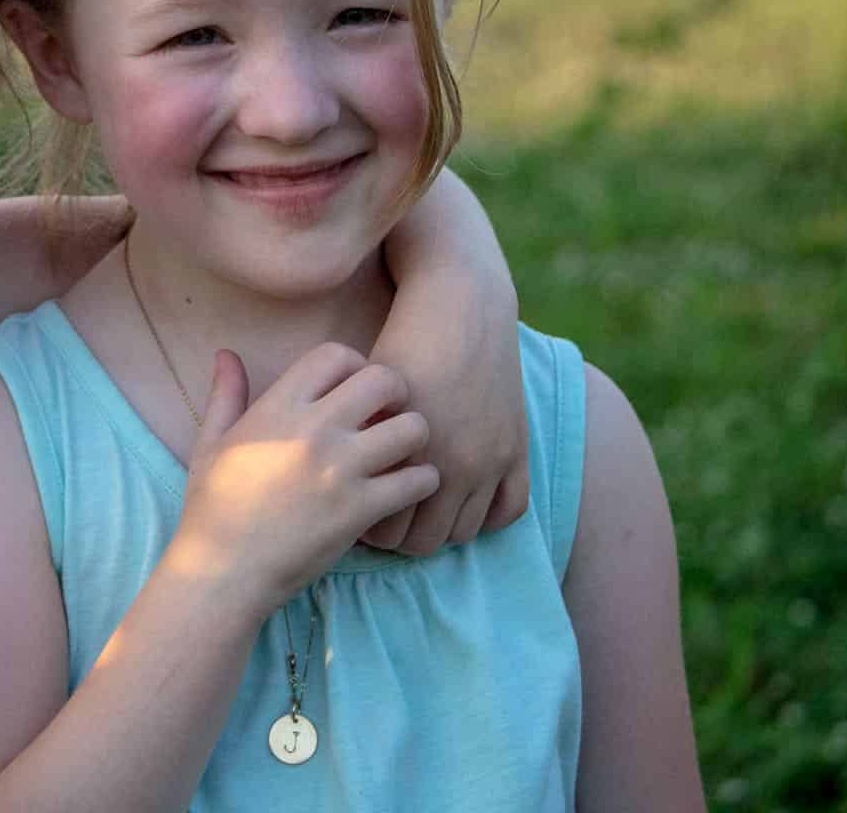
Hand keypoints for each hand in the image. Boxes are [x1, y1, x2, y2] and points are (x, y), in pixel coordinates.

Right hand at [168, 344, 442, 616]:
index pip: (336, 353)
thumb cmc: (213, 506)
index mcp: (278, 407)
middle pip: (385, 380)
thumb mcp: (212, 441)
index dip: (355, 364)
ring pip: (413, 427)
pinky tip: (407, 488)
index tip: (355, 389)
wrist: (223, 570)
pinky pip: (418, 480)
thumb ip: (227, 393)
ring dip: (414, 436)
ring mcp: (341, 470)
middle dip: (395, 392)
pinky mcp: (360, 510)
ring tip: (403, 452)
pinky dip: (422, 481)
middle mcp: (314, 430)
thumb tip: (226, 353)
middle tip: (390, 414)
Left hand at [360, 293, 528, 554]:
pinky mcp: (516, 448)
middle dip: (401, 537)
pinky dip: (485, 517)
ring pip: (463, 533)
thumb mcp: (363, 391)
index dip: (367, 528)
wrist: (460, 305)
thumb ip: (350, 440)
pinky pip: (509, 511)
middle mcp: (448, 462)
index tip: (359, 514)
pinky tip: (462, 503)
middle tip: (387, 521)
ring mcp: (488, 459)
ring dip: (441, 528)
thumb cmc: (400, 342)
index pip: (382, 530)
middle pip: (422, 542)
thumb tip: (331, 482)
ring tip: (421, 512)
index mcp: (402, 452)